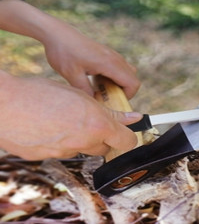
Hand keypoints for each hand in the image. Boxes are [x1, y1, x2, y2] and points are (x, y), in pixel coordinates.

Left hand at [0, 0, 139, 97]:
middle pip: (133, 79)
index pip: (133, 83)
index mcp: (109, 64)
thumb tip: (95, 103)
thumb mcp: (72, 75)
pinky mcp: (107, 54)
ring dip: (118, 84)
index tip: (112, 101)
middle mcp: (115, 58)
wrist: (57, 33)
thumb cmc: (63, 52)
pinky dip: (113, 77)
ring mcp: (112, 54)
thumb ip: (86, 91)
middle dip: (123, 92)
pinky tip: (96, 78)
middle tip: (105, 96)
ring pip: (127, 73)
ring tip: (100, 87)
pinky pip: (119, 68)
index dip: (128, 96)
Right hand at [0, 71, 141, 159]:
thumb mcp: (80, 96)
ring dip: (79, 138)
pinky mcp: (46, 158)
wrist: (3, 103)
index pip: (127, 142)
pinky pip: (60, 151)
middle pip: (104, 147)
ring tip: (62, 119)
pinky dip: (59, 142)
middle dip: (101, 136)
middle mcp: (84, 143)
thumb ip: (109, 112)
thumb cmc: (41, 93)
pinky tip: (47, 127)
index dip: (128, 136)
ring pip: (81, 149)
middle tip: (88, 120)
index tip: (125, 132)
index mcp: (97, 126)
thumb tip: (133, 117)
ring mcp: (64, 153)